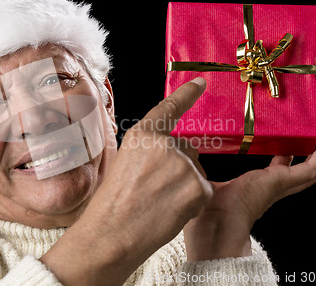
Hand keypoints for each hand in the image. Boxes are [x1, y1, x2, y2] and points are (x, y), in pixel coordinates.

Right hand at [41, 78, 212, 285]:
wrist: (113, 233)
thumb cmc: (113, 203)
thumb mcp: (125, 162)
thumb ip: (150, 150)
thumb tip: (173, 152)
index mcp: (142, 135)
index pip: (169, 108)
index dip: (186, 94)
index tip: (201, 81)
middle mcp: (165, 145)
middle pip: (187, 148)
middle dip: (178, 166)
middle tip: (154, 188)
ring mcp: (183, 165)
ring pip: (195, 170)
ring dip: (184, 184)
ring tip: (158, 202)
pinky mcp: (198, 187)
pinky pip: (202, 190)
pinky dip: (191, 201)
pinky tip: (171, 211)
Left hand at [185, 128, 315, 260]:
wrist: (214, 228)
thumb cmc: (205, 213)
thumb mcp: (203, 183)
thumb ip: (198, 171)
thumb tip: (186, 156)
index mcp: (253, 189)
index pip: (273, 172)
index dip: (282, 159)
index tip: (284, 145)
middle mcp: (269, 189)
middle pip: (294, 172)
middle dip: (305, 154)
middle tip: (311, 136)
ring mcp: (277, 186)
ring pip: (307, 172)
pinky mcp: (281, 182)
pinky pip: (309, 170)